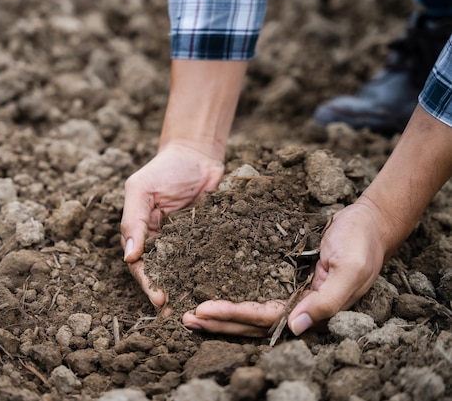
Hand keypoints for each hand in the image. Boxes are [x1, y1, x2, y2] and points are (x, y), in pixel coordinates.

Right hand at [121, 143, 224, 306]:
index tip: (160, 300)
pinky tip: (219, 291)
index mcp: (142, 235)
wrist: (198, 154)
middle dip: (170, 296)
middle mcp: (163, 244)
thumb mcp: (141, 190)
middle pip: (164, 276)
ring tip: (199, 313)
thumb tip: (129, 257)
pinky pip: (209, 261)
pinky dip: (211, 276)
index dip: (149, 284)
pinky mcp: (209, 240)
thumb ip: (133, 221)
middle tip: (180, 317)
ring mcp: (187, 244)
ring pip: (186, 273)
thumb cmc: (164, 169)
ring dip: (189, 292)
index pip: (141, 266)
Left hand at [182, 198, 388, 335]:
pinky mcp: (283, 278)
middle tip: (185, 317)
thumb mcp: (349, 270)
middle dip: (218, 321)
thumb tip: (295, 329)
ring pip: (249, 311)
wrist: (367, 222)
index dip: (235, 316)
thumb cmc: (361, 244)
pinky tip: (210, 292)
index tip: (204, 309)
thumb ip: (326, 302)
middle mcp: (297, 306)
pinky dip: (231, 295)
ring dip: (220, 314)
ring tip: (189, 314)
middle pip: (251, 322)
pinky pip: (253, 290)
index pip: (265, 319)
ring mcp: (289, 293)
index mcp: (312, 310)